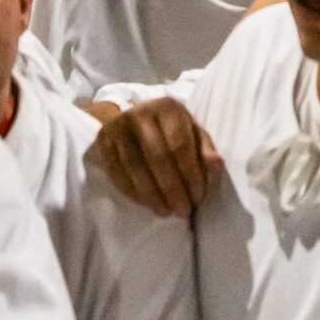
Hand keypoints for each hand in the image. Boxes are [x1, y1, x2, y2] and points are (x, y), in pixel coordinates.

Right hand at [86, 97, 222, 216]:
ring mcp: (118, 126)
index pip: (180, 145)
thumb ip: (205, 150)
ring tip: (165, 211)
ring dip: (152, 194)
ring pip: (135, 166)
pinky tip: (147, 204)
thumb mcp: (192, 133)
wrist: (132, 119)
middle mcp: (140, 112)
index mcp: (168, 107)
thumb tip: (216, 167)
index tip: (197, 197)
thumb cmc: (169, 130)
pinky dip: (133, 192)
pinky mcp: (103, 141)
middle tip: (182, 211)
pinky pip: (117, 172)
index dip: (190, 175)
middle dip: (172, 188)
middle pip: (157, 156)